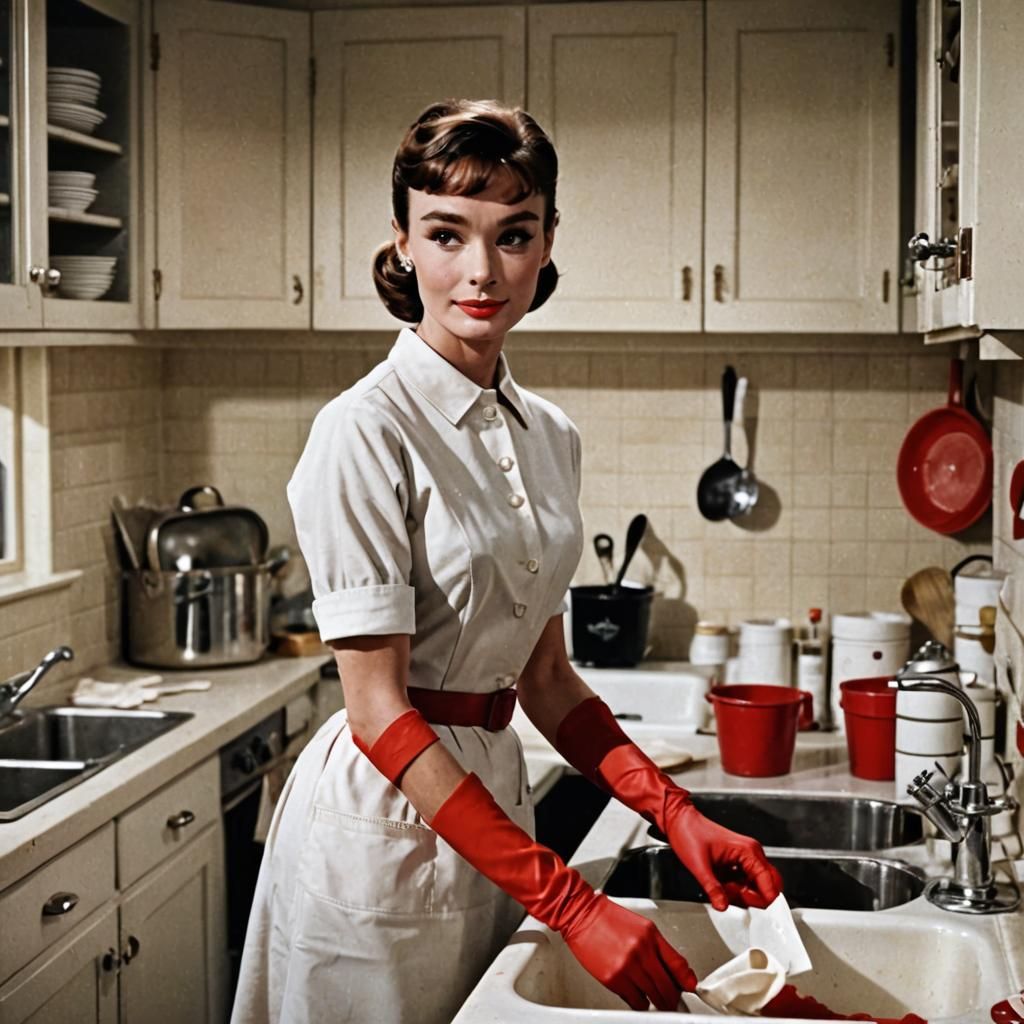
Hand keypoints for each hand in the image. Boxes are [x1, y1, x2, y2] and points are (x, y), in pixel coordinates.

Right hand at [561, 893, 696, 1011]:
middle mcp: (641, 951)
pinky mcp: (613, 979)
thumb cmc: (608, 918)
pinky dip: (640, 1003)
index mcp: (651, 936)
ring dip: (657, 1002)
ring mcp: (627, 966)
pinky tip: (640, 997)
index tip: (689, 988)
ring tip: (657, 1001)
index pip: (678, 965)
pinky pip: (635, 1001)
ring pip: (653, 997)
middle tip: (673, 1001)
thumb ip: (659, 948)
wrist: (580, 914)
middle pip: (667, 986)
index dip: (687, 981)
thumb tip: (674, 971)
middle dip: (672, 997)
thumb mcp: (641, 926)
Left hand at [662, 792, 782, 910]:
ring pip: (756, 887)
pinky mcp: (738, 862)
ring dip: (741, 893)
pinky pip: (745, 882)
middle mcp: (752, 853)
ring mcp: (746, 858)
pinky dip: (736, 889)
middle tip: (729, 893)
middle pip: (768, 887)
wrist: (679, 821)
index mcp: (748, 851)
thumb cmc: (689, 833)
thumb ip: (712, 888)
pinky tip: (721, 883)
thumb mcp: (698, 865)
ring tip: (720, 885)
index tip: (741, 901)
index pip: (771, 885)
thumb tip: (723, 906)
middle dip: (751, 898)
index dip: (758, 899)